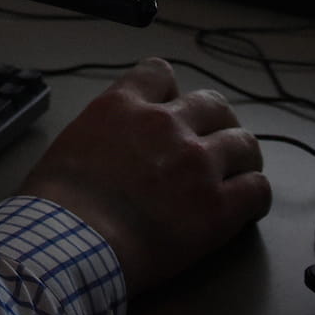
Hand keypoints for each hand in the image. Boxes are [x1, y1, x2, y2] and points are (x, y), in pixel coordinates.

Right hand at [20, 57, 269, 293]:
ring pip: (245, 144)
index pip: (160, 73)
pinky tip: (247, 207)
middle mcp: (166, 124)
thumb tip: (113, 148)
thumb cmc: (57, 204)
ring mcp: (197, 163)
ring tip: (239, 174)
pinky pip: (257, 190)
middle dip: (217, 123)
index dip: (169, 92)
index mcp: (124, 105)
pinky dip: (255, 196)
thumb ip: (104, 131)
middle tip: (214, 145)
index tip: (170, 109)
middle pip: (214, 105)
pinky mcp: (218, 207)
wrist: (71, 242)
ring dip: (243, 158)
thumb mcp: (70, 142)